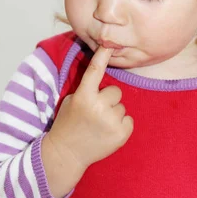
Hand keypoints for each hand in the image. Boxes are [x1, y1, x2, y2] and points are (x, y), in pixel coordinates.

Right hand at [42, 46, 133, 197]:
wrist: (67, 154)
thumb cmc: (68, 125)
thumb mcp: (71, 101)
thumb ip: (87, 89)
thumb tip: (102, 73)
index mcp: (84, 96)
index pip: (95, 70)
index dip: (102, 55)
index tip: (109, 44)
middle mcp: (99, 107)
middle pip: (115, 92)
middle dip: (108, 100)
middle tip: (95, 113)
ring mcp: (111, 121)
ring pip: (122, 107)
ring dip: (114, 114)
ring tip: (99, 125)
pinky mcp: (122, 134)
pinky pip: (129, 120)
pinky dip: (121, 125)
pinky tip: (107, 132)